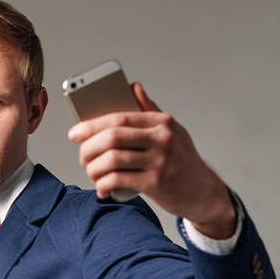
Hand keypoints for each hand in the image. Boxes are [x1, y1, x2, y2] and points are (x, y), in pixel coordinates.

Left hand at [68, 83, 236, 238]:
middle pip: (112, 138)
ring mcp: (159, 161)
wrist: (204, 192)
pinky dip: (104, 185)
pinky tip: (102, 188)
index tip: (75, 133)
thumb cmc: (183, 161)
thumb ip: (150, 110)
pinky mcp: (156, 184)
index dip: (91, 125)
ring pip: (112, 160)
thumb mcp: (172, 131)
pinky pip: (118, 180)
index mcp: (162, 122)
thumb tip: (132, 86)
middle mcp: (162, 139)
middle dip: (89, 148)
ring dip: (94, 169)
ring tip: (92, 173)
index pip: (119, 118)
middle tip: (82, 157)